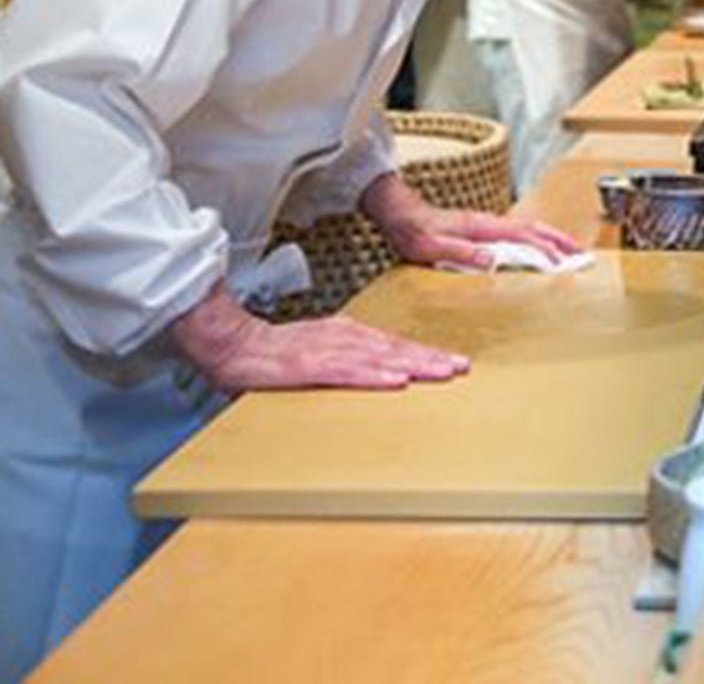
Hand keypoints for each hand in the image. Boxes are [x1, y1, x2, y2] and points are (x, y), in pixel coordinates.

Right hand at [169, 284, 468, 392]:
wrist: (232, 343)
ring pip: (380, 357)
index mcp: (348, 334)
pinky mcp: (309, 364)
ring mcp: (327, 349)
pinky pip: (348, 371)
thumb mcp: (319, 353)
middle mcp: (344, 337)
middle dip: (430, 358)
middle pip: (396, 349)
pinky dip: (375, 374)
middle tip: (461, 367)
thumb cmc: (275, 352)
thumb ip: (346, 362)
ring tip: (441, 372)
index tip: (454, 363)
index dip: (425, 354)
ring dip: (413, 364)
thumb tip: (379, 374)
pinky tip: (395, 379)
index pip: (395, 345)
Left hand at [361, 173, 582, 271]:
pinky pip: (519, 231)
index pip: (522, 237)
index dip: (544, 250)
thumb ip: (460, 253)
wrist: (399, 212)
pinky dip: (538, 238)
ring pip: (530, 228)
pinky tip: (541, 247)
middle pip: (535, 228)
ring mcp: (488, 223)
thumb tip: (493, 260)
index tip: (561, 264)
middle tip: (583, 255)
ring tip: (572, 252)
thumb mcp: (430, 247)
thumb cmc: (412, 231)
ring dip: (553, 238)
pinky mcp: (485, 228)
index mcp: (481, 227)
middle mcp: (489, 222)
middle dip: (561, 240)